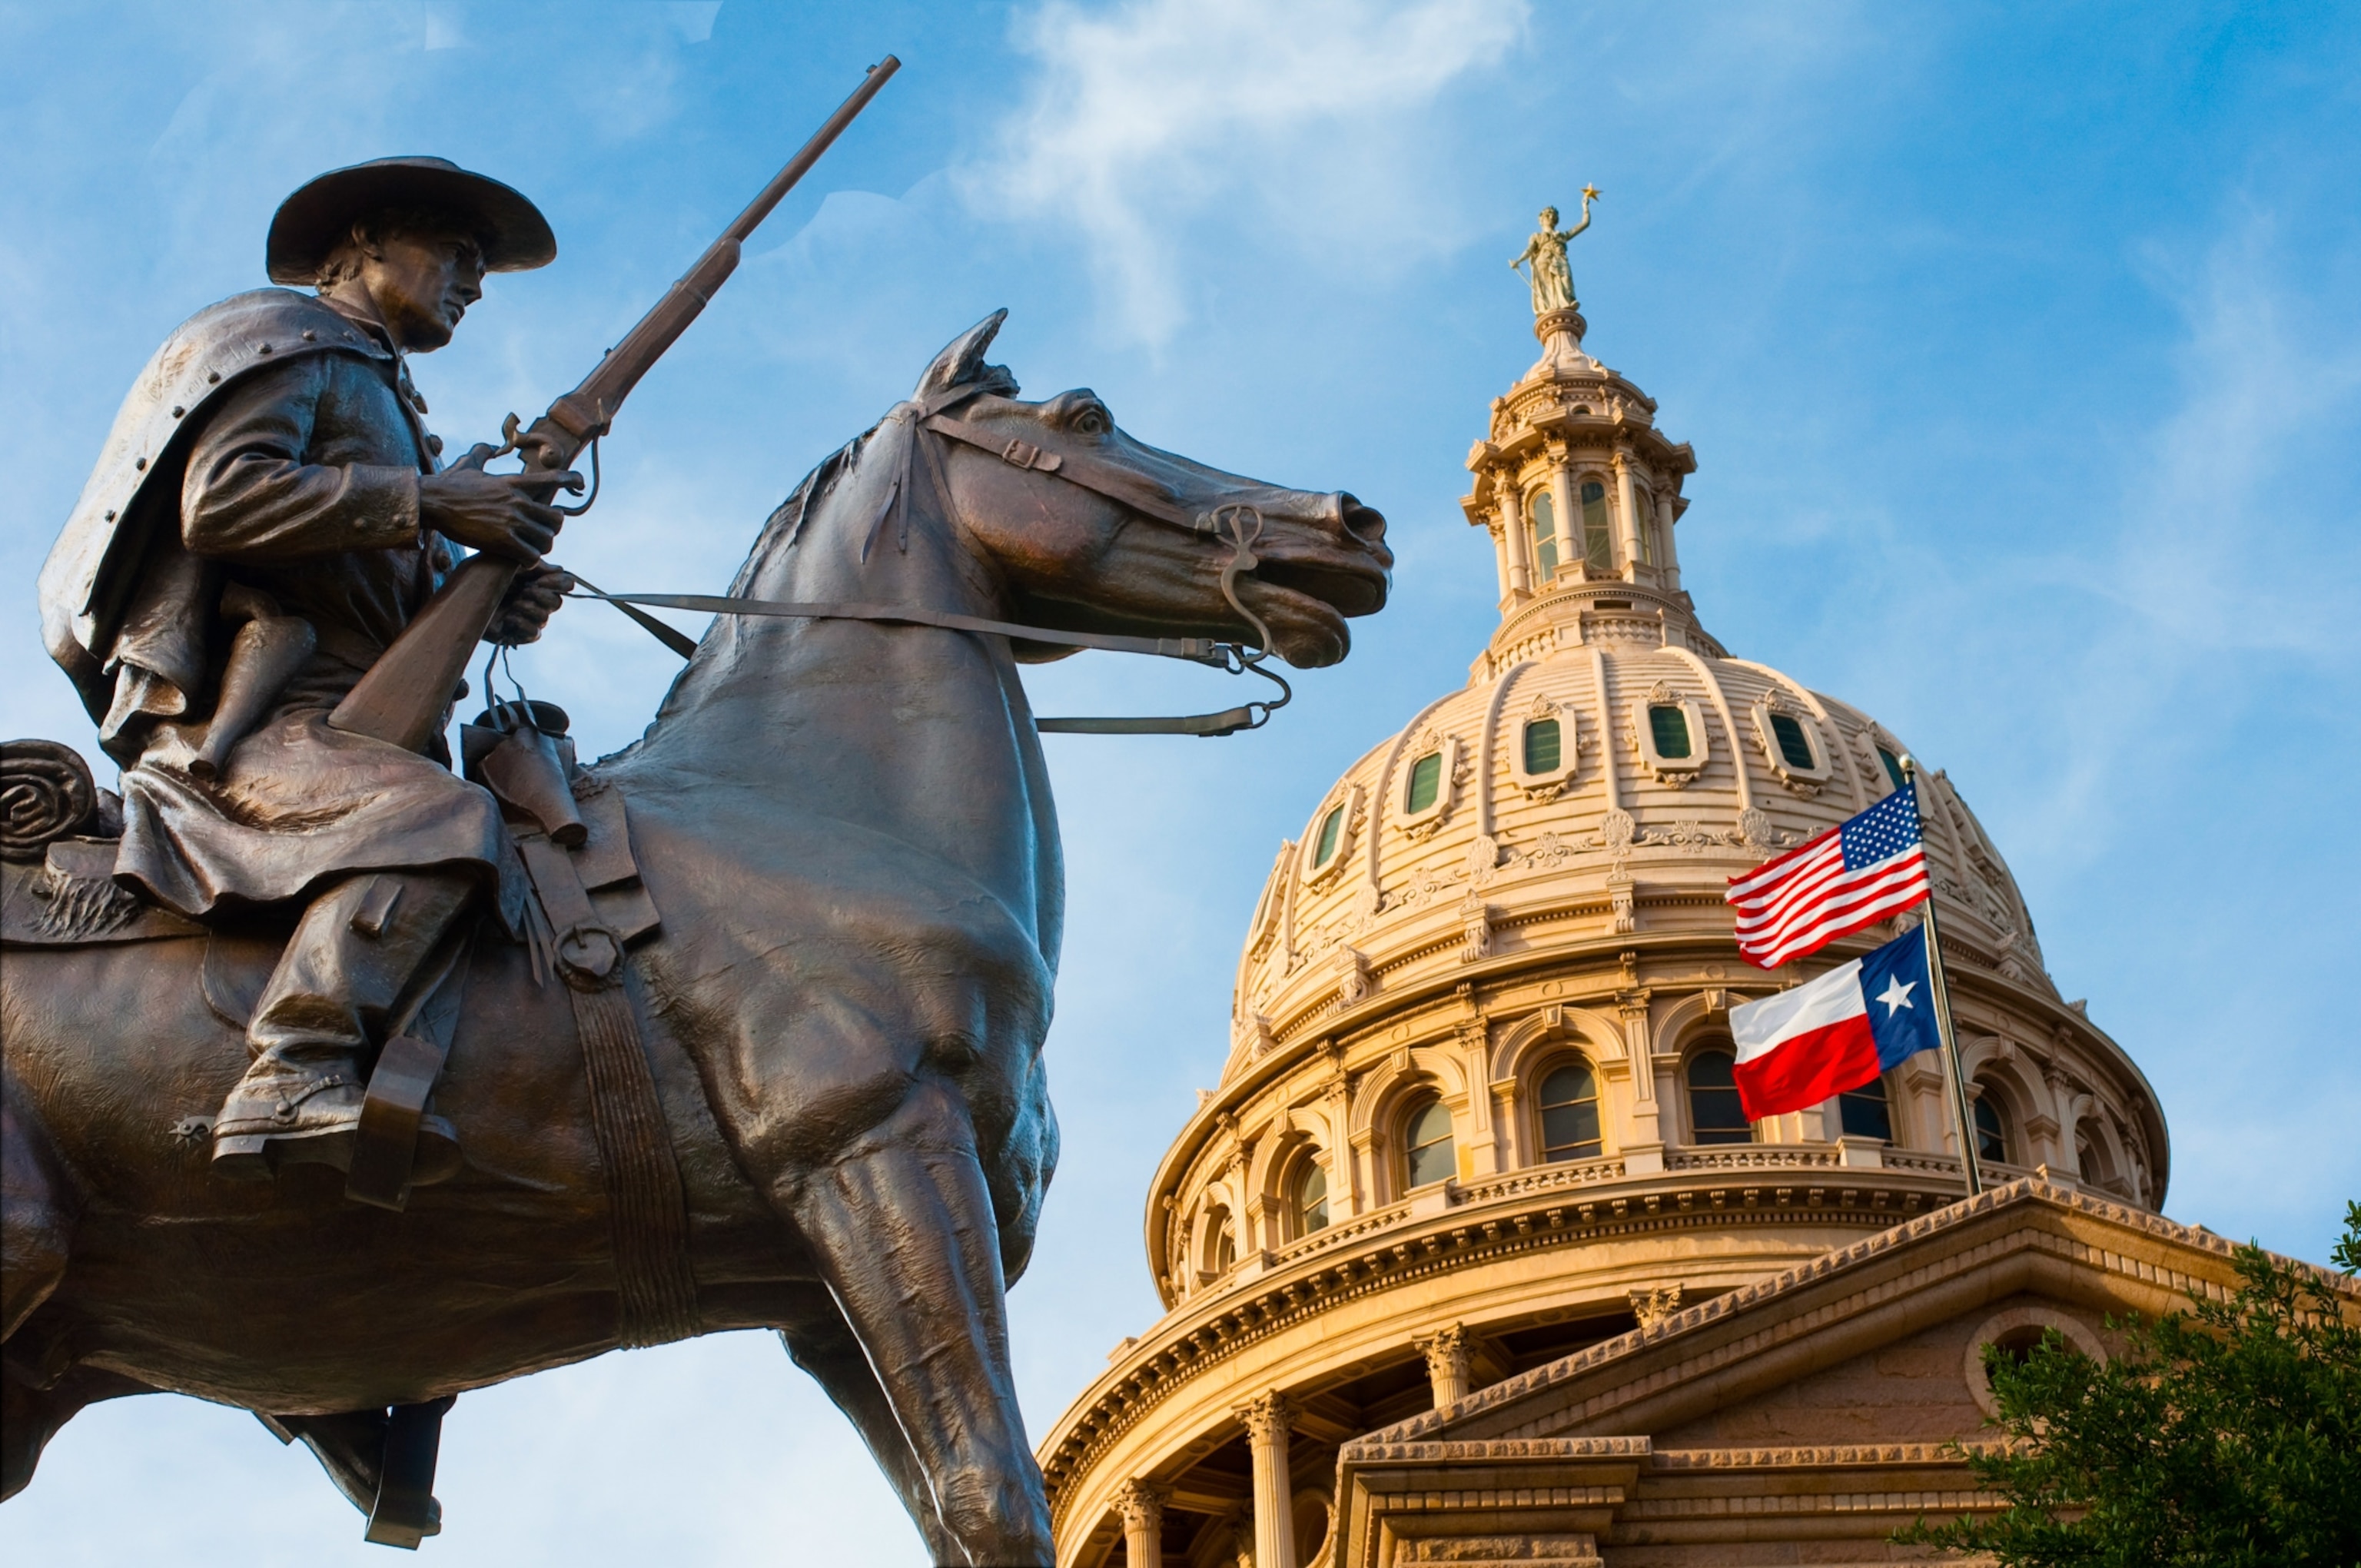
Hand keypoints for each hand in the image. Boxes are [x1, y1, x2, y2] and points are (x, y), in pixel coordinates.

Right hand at [418, 467, 577, 562]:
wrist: (433, 502)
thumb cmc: (449, 485)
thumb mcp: (469, 464)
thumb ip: (483, 453)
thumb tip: (488, 445)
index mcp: (515, 482)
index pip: (554, 478)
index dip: (572, 480)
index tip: (579, 485)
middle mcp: (518, 501)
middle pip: (557, 519)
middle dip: (552, 528)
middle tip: (541, 531)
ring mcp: (512, 521)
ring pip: (547, 539)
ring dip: (541, 546)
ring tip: (531, 548)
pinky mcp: (502, 541)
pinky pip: (530, 555)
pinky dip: (529, 560)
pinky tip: (521, 559)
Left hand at [485, 565, 574, 646]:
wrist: (455, 597)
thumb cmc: (477, 575)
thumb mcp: (505, 563)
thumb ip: (532, 564)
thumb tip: (558, 569)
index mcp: (534, 579)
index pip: (564, 583)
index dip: (558, 583)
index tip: (540, 580)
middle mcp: (533, 598)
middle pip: (557, 602)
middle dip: (543, 596)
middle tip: (524, 591)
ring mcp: (525, 616)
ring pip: (545, 618)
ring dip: (531, 610)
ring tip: (514, 605)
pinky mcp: (516, 633)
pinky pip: (535, 634)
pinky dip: (525, 626)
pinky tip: (509, 619)